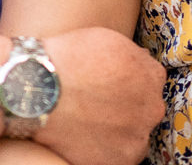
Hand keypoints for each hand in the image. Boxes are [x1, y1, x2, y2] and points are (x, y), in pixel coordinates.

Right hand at [32, 27, 164, 164]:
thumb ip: (133, 56)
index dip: (129, 83)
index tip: (111, 86)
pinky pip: (116, 158)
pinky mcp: (117, 162)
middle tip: (98, 106)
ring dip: (117, 133)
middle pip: (145, 111)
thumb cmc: (68, 59)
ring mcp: (136, 139)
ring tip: (88, 123)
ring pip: (132, 138)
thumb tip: (140, 61)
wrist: (39, 91)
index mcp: (151, 77)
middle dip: (126, 108)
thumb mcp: (108, 40)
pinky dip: (103, 151)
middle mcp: (151, 109)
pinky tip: (84, 138)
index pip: (151, 81)